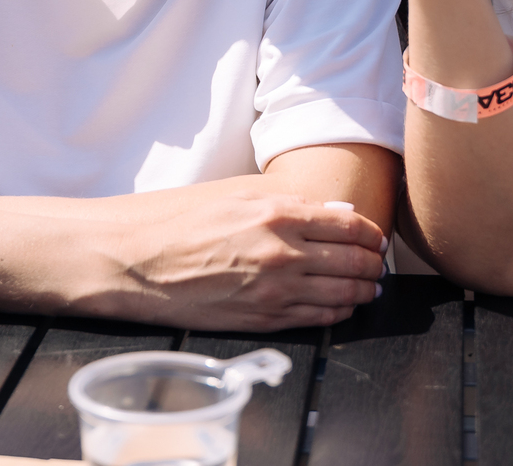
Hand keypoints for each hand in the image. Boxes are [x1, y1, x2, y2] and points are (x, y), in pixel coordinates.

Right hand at [117, 193, 387, 331]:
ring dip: (364, 290)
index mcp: (278, 213)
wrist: (135, 261)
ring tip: (369, 287)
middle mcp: (284, 252)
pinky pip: (319, 318)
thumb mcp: (234, 192)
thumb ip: (289, 199)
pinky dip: (339, 312)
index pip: (351, 224)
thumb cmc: (176, 220)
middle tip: (377, 264)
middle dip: (373, 264)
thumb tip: (334, 210)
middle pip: (355, 261)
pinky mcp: (263, 320)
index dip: (371, 233)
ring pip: (345, 294)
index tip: (374, 238)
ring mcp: (275, 290)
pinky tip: (342, 305)